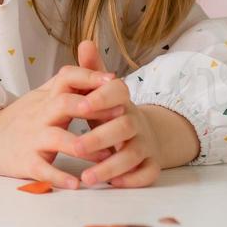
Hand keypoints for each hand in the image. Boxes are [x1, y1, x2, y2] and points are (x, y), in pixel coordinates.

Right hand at [0, 63, 121, 188]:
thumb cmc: (21, 119)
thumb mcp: (40, 97)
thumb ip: (66, 87)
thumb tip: (98, 72)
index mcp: (46, 98)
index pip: (67, 78)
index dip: (90, 77)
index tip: (114, 81)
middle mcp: (40, 115)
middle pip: (65, 104)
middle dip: (92, 107)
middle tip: (121, 113)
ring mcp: (32, 138)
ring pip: (58, 139)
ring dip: (84, 148)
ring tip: (107, 156)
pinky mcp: (25, 162)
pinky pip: (43, 169)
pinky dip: (59, 177)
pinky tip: (76, 184)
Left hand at [73, 39, 178, 186]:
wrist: (142, 133)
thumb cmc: (110, 112)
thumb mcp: (98, 92)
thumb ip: (90, 71)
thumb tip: (85, 42)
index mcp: (122, 100)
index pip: (118, 92)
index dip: (101, 98)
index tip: (80, 105)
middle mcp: (136, 121)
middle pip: (123, 127)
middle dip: (99, 138)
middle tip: (74, 147)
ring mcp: (146, 143)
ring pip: (133, 155)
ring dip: (111, 167)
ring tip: (86, 177)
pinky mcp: (152, 164)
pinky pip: (148, 174)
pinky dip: (133, 179)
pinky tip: (113, 184)